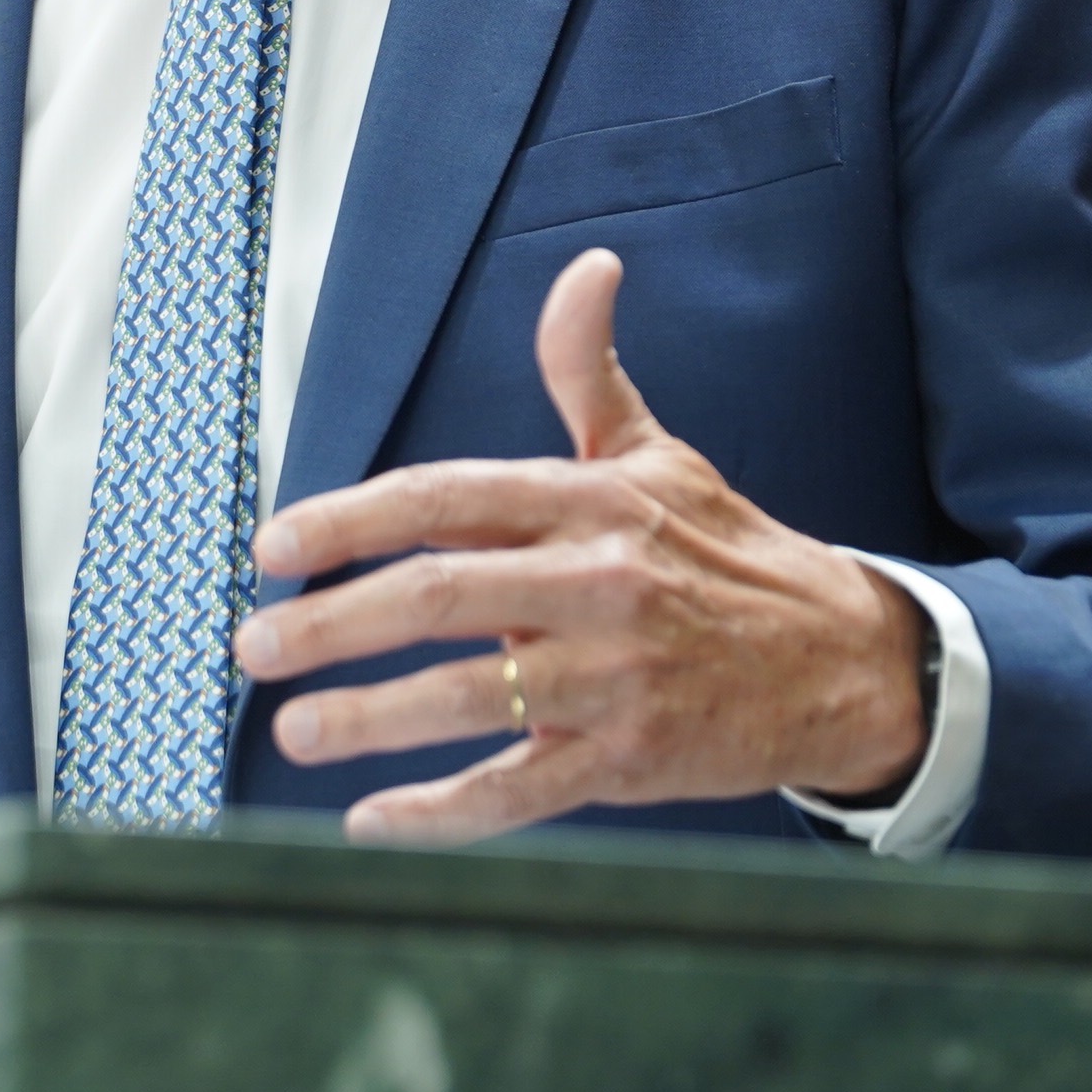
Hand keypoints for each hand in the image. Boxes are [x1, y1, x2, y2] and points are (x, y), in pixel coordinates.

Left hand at [232, 249, 928, 843]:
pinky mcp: (628, 759)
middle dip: (333, 623)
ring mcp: (613, 676)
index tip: (274, 545)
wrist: (838, 660)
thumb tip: (587, 269)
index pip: (446, 497)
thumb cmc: (727, 552)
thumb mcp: (658, 454)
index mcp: (589, 501)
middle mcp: (598, 582)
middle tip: (254, 644)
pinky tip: (372, 822)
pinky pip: (518, 791)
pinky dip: (441, 814)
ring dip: (369, 718)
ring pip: (469, 697)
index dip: (351, 518)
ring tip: (293, 732)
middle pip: (440, 595)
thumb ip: (590, 370)